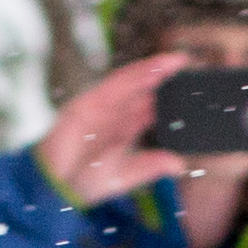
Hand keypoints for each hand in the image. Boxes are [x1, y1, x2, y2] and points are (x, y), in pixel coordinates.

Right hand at [33, 55, 189, 207]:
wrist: (56, 185)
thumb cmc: (86, 181)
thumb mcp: (125, 175)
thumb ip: (150, 167)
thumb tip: (179, 164)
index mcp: (125, 128)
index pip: (150, 107)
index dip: (168, 95)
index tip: (191, 87)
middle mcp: (114, 114)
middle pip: (142, 89)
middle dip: (162, 76)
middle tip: (185, 63)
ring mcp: (100, 106)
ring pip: (130, 82)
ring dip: (150, 70)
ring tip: (173, 61)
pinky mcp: (86, 103)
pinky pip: (112, 85)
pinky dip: (131, 76)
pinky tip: (150, 69)